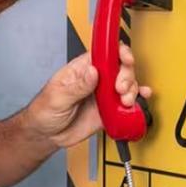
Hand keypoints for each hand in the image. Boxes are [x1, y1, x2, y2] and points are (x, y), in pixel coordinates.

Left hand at [26, 45, 150, 148]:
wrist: (46, 135)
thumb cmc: (45, 110)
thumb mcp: (57, 97)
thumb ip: (77, 86)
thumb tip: (93, 71)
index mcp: (82, 69)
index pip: (104, 52)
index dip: (117, 51)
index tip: (124, 58)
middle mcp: (96, 79)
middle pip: (120, 67)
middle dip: (126, 75)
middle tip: (119, 89)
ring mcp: (104, 94)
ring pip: (127, 84)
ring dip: (132, 90)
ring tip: (125, 100)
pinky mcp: (109, 110)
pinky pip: (127, 103)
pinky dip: (137, 100)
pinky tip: (141, 99)